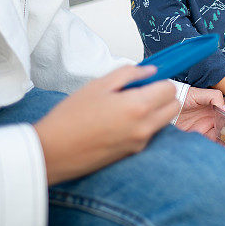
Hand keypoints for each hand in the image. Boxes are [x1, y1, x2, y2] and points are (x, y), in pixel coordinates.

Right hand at [33, 65, 178, 184]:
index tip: (148, 80)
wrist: (51, 152)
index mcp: (137, 107)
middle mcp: (144, 127)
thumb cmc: (70, 117)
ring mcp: (139, 143)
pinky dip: (142, 126)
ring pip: (162, 121)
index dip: (160, 81)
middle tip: (141, 92)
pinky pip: (148, 134)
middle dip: (163, 96)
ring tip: (125, 107)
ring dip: (154, 112)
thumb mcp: (98, 85)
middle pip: (173, 107)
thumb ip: (129, 74)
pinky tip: (117, 123)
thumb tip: (150, 71)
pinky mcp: (132, 153)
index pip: (170, 90)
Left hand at [174, 87, 224, 151]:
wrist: (164, 107)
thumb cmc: (183, 96)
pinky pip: (211, 142)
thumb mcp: (198, 93)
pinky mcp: (199, 136)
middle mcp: (213, 118)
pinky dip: (219, 147)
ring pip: (221, 136)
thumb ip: (214, 97)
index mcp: (215, 106)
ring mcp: (206, 127)